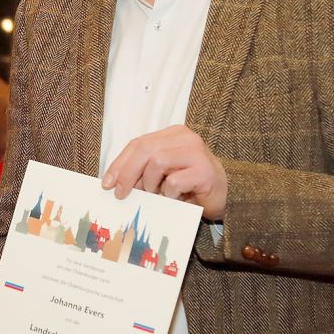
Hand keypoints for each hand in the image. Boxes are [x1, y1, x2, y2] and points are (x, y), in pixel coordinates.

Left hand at [102, 125, 227, 220]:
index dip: (119, 164)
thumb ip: (144, 170)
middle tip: (121, 193)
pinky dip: (169, 193)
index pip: (138, 144)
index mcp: (171, 134)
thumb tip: (116, 182)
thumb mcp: (163, 173)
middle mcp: (184, 138)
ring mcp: (196, 152)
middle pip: (144, 150)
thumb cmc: (191, 184)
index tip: (107, 183)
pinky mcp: (204, 171)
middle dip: (127, 173)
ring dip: (150, 184)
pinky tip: (175, 198)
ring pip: (157, 162)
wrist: (226, 195)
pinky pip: (175, 182)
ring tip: (156, 195)